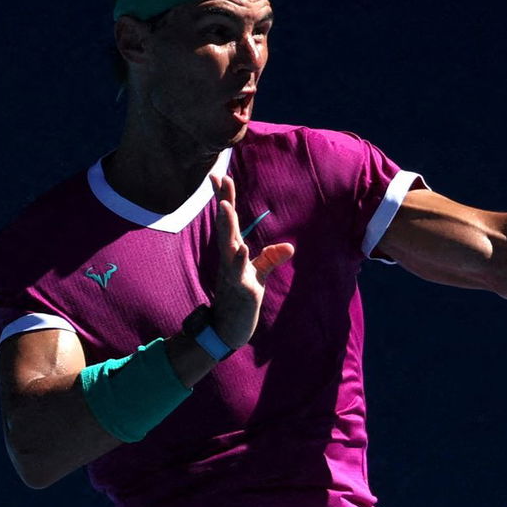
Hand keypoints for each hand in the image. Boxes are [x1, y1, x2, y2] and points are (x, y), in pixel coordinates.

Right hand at [207, 174, 295, 348]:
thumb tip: (289, 246)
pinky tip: (242, 249)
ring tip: (225, 207)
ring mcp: (232, 273)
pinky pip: (239, 273)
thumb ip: (270, 259)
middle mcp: (229, 259)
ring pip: (228, 246)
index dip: (224, 198)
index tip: (218, 175)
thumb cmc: (240, 300)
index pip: (228, 221)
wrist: (227, 331)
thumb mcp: (258, 276)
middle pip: (225, 226)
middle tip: (217, 178)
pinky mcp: (241, 289)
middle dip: (223, 202)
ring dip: (227, 227)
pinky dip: (241, 261)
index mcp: (233, 252)